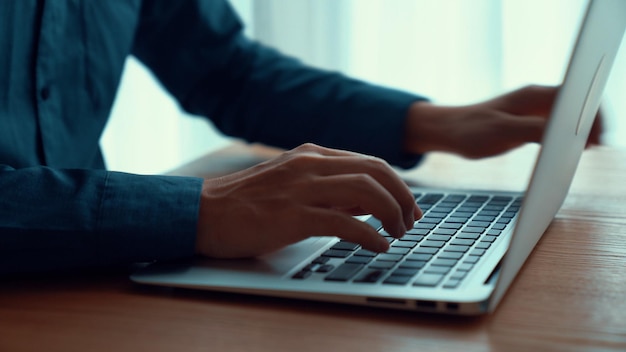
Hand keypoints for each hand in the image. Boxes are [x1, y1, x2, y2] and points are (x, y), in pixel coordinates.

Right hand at [195, 143, 421, 257]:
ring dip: (391, 213)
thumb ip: (328, 191)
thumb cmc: (246, 203)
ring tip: (399, 233)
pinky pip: (344, 223)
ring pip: (366, 192)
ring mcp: (301, 188)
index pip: (370, 162)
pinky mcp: (292, 215)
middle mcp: (310, 165)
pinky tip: (379, 246)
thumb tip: (367, 205)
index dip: (397, 184)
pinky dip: (369, 235)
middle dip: (402, 196)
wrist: (202, 212)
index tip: (409, 206)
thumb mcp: (292, 185)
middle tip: (412, 220)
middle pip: (375, 172)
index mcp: (312, 156)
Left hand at [404, 85, 601, 157]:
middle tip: (596, 146)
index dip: (592, 112)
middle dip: (590, 123)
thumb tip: (567, 133)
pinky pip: (555, 129)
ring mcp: (532, 112)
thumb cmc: (469, 130)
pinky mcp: (527, 125)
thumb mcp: (502, 132)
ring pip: (567, 118)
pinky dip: (566, 140)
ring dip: (579, 132)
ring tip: (587, 150)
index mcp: (532, 95)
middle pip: (576, 105)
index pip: (575, 95)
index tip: (597, 134)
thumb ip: (533, 131)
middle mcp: (535, 100)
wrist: (447, 131)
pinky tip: (569, 153)